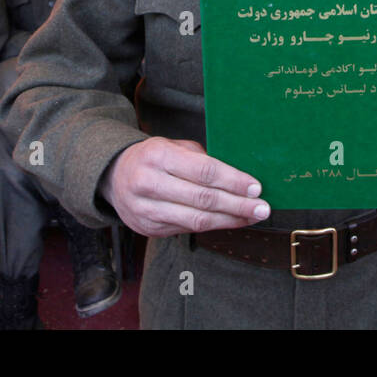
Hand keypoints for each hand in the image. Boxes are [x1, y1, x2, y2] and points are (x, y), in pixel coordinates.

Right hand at [102, 137, 269, 237]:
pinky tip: (230, 221)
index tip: (256, 187)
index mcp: (157, 155)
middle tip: (263, 208)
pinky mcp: (148, 229)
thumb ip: (201, 158)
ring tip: (252, 217)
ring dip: (229, 220)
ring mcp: (146, 209)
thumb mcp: (173, 147)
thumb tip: (239, 176)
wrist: (113, 176)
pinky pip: (187, 230)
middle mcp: (148, 183)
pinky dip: (213, 226)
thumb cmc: (153, 158)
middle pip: (203, 199)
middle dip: (238, 205)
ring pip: (196, 220)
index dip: (233, 181)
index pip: (204, 171)